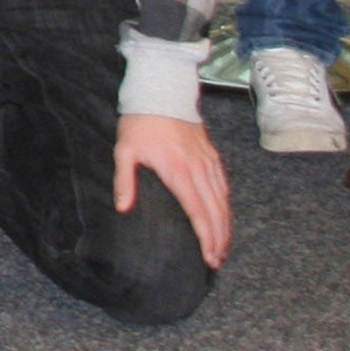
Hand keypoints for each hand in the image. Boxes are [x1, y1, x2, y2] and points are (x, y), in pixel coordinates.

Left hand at [114, 112, 231, 267]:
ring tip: (223, 247)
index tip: (208, 255)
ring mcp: (208, 161)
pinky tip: (224, 217)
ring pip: (223, 200)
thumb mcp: (125, 150)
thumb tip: (123, 207)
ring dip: (225, 225)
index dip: (205, 236)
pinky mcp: (211, 155)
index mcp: (177, 170)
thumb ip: (124, 180)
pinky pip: (223, 185)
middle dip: (219, 238)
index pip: (197, 211)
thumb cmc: (140, 121)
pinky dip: (226, 205)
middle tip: (218, 260)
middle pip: (215, 211)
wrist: (162, 90)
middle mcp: (198, 168)